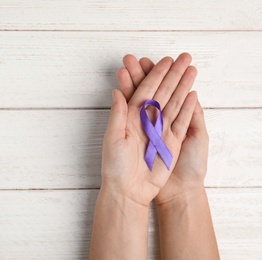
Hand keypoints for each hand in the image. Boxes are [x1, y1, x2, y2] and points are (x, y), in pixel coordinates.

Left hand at [102, 53, 196, 206]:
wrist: (128, 190)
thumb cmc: (115, 166)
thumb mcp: (112, 138)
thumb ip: (117, 114)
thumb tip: (116, 91)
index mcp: (130, 116)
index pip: (145, 90)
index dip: (154, 74)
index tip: (163, 60)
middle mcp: (146, 120)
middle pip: (162, 92)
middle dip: (172, 74)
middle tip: (182, 57)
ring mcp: (160, 130)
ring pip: (174, 103)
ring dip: (182, 86)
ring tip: (191, 69)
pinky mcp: (171, 142)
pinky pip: (181, 122)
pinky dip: (187, 108)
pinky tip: (192, 94)